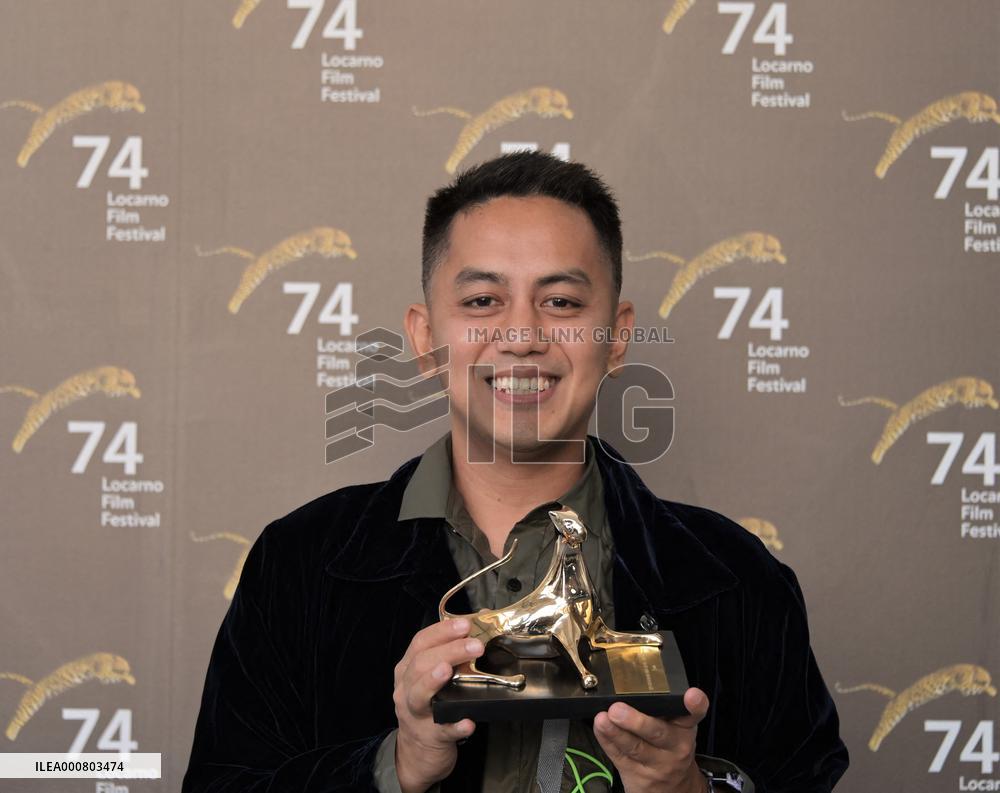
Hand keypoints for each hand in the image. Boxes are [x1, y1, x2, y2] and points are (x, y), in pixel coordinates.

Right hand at [392, 618, 483, 792]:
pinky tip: (467, 722)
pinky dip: (455, 725)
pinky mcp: (430, 737)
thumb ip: (448, 654)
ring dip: (434, 680)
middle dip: (449, 651)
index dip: (442, 631)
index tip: (465, 625)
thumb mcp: (430, 678)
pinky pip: (442, 730)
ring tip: (448, 670)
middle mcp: (406, 690)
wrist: (417, 753)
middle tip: (475, 646)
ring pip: (419, 694)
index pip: (420, 643)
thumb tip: (477, 626)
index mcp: (408, 670)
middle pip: (421, 664)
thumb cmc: (428, 706)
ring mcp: (415, 714)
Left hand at [593, 687, 709, 792]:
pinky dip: (607, 741)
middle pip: (657, 732)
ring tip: (603, 719)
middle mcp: (674, 747)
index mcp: (685, 729)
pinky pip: (619, 756)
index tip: (692, 695)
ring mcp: (656, 764)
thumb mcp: (675, 728)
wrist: (673, 790)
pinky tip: (600, 729)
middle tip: (617, 709)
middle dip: (636, 721)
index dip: (694, 705)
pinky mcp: (637, 775)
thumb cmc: (669, 748)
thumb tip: (630, 682)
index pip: (693, 715)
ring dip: (616, 732)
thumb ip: (662, 708)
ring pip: (635, 747)